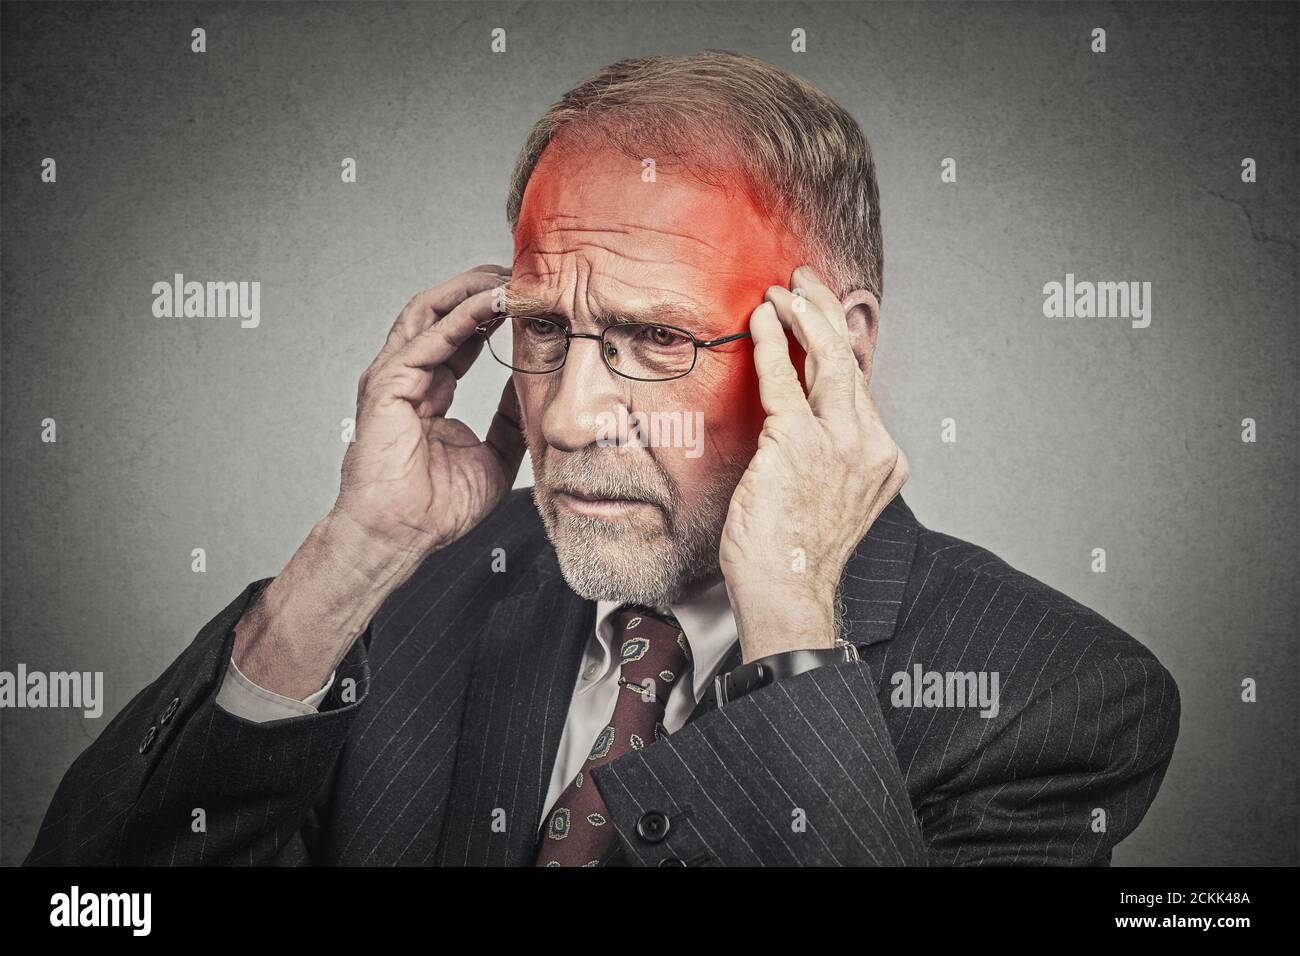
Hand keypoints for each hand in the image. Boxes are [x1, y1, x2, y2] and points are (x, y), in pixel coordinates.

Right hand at [332, 265, 527, 563]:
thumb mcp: (494, 457)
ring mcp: (394, 376)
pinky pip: (430, 336)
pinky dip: (464, 313)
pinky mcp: (388, 382)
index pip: (460, 336)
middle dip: (481, 289)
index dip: (493, 314)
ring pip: (431, 311)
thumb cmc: (436, 509)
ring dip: (472, 289)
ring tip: (510, 276)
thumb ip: (511, 421)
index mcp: (428, 391)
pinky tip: (494, 301)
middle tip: (522, 275)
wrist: (401, 535)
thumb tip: (535, 391)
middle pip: (443, 313)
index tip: (529, 300)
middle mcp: (408, 376)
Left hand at [719, 266, 908, 660]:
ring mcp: (839, 444)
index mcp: (881, 459)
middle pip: (850, 363)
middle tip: (804, 282)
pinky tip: (762, 321)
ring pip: (828, 361)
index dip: (839, 343)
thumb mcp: (823, 495)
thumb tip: (793, 411)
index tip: (821, 314)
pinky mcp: (798, 445)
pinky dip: (772, 344)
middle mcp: (870, 446)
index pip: (859, 386)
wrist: (786, 593)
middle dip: (825, 313)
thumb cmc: (794, 554)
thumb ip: (821, 452)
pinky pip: (783, 381)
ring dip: (804, 317)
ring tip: (785, 290)